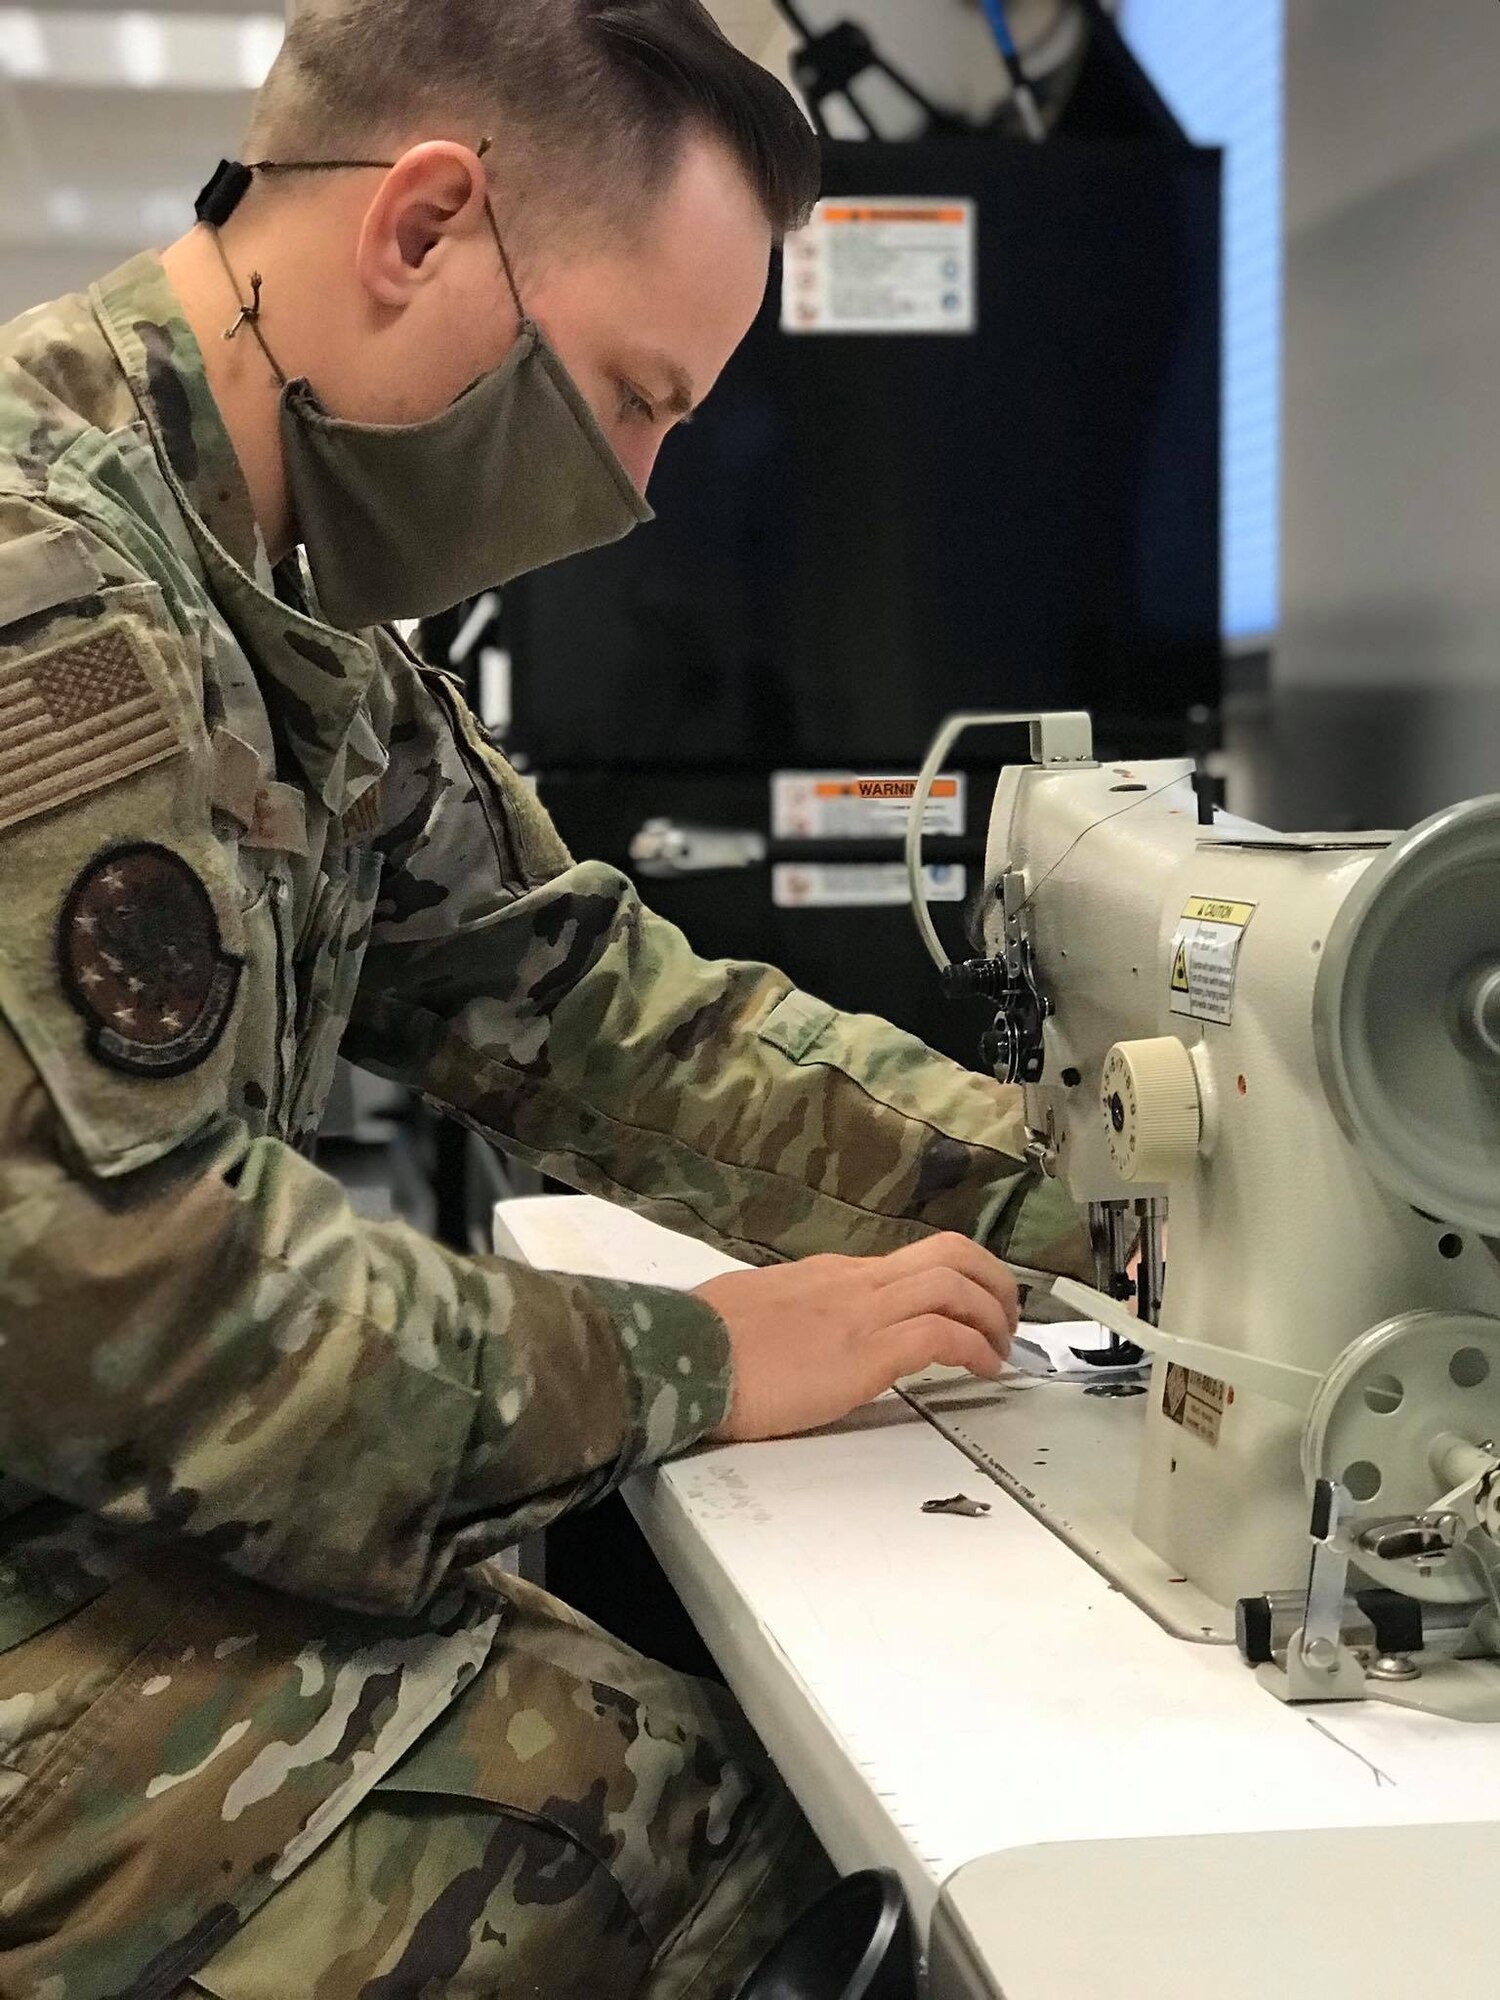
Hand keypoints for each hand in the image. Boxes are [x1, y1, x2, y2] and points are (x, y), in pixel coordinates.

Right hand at [694, 1233, 1020, 1443]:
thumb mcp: (759, 1310)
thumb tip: (803, 1327)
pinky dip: (974, 1347)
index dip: (958, 1278)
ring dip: (994, 1315)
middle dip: (993, 1280)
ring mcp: (862, 1313)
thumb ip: (794, 1312)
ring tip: (1001, 1348)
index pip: (913, 1260)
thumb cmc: (706, 1341)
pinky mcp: (865, 1352)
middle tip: (1007, 1318)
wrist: (681, 1354)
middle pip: (950, 1252)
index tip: (973, 1306)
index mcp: (832, 1275)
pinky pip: (941, 1333)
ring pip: (956, 1283)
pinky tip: (981, 1370)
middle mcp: (855, 1282)